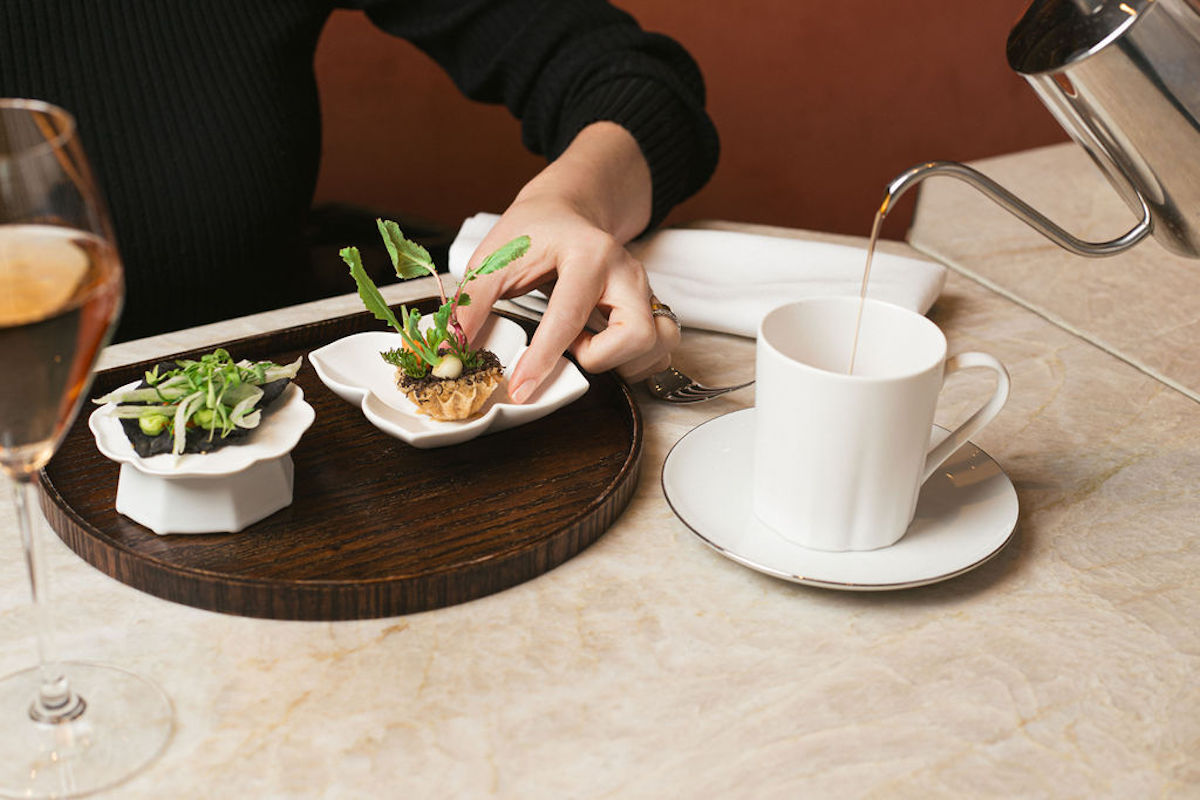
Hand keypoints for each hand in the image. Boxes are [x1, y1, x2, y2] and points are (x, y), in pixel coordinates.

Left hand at [454, 122, 678, 402]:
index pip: (570, 316)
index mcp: (588, 254)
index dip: (544, 359)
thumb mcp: (493, 258)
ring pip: (657, 346)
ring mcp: (645, 289)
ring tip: (587, 343)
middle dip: (601, 357)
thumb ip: (472, 305)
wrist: (568, 210)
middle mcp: (626, 272)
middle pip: (637, 335)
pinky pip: (659, 351)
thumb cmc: (534, 232)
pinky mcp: (652, 306)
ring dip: (620, 361)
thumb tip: (451, 352)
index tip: (521, 388)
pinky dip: (632, 360)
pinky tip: (604, 344)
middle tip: (572, 346)